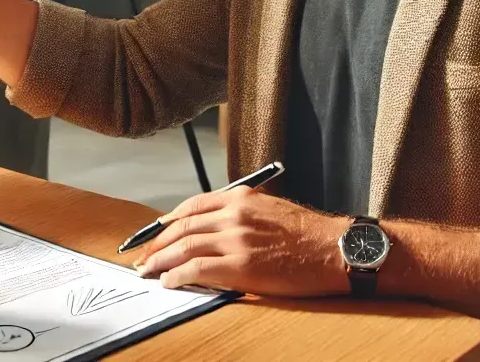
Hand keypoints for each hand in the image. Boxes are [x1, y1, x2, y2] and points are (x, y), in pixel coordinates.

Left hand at [135, 187, 348, 296]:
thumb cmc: (310, 233)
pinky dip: (176, 275)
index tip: (154, 234)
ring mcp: (235, 239)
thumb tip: (213, 230)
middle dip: (157, 243)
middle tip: (143, 256)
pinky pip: (196, 269)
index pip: (191, 207)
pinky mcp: (240, 266)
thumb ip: (240, 214)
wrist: (336, 250)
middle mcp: (233, 214)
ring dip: (159, 260)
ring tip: (147, 271)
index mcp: (240, 197)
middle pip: (182, 227)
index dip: (167, 222)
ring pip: (183, 247)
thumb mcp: (270, 209)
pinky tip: (168, 282)